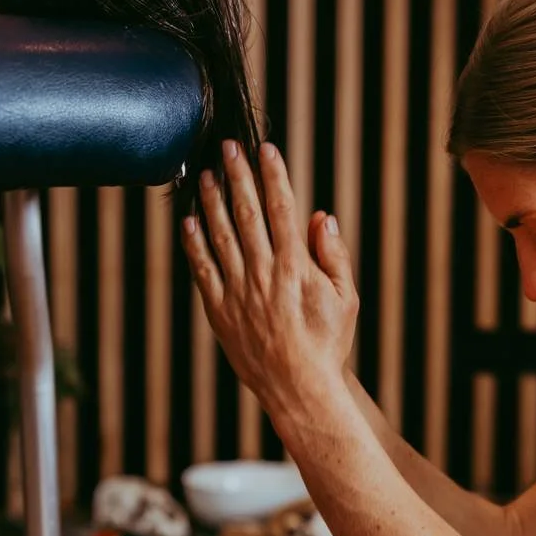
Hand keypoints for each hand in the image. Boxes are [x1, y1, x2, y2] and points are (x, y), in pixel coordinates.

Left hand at [180, 140, 358, 421]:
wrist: (298, 388)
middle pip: (247, 213)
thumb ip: (334, 256)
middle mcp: (264, 273)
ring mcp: (239, 291)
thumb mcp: (346, 298)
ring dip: (211, 202)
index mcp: (297, 266)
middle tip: (227, 148)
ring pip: (220, 236)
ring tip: (205, 176)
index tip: (264, 150)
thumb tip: (322, 217)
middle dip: (237, 176)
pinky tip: (188, 223)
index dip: (272, 175)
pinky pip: (203, 270)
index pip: (282, 209)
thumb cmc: (327, 343)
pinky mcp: (220, 311)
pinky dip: (194, 245)